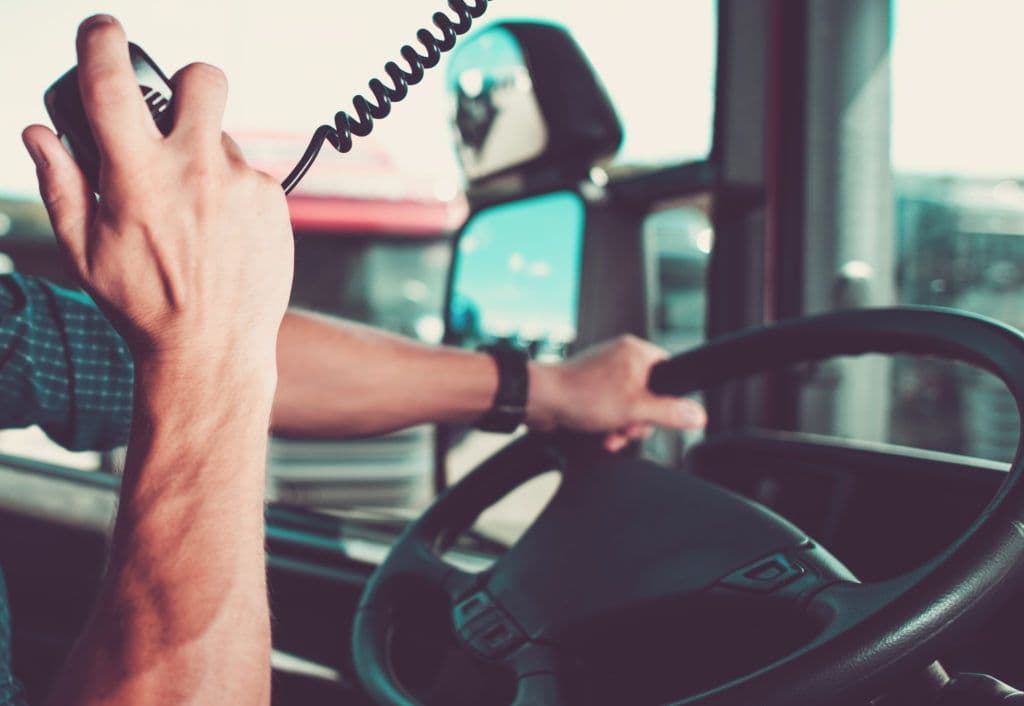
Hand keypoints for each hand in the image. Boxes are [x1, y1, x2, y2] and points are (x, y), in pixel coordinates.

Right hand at [22, 15, 292, 372]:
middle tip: (173, 117)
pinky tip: (221, 232)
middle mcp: (196, 169)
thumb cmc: (142, 304)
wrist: (213, 350)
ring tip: (193, 213)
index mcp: (138, 176)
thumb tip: (38, 132)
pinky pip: (249, 175)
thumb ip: (60, 183)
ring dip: (205, 158)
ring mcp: (242, 184)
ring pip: (224, 138)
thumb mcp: (84, 250)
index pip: (111, 83)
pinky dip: (232, 192)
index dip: (101, 41)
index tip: (101, 31)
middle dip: (186, 84)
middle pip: (202, 79)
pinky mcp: (275, 202)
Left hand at [527, 335, 705, 451]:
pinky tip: (602, 435)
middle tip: (628, 427)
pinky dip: (609, 425)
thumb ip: (669, 412)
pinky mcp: (591, 390)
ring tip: (611, 434)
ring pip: (630, 406)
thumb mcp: (635, 408)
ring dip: (623, 427)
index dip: (668, 398)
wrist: (540, 401)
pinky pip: (612, 409)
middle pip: (650, 395)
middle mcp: (621, 358)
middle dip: (639, 420)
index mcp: (636, 352)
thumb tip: (698, 415)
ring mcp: (605, 374)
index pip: (670, 372)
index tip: (659, 413)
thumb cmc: (581, 395)